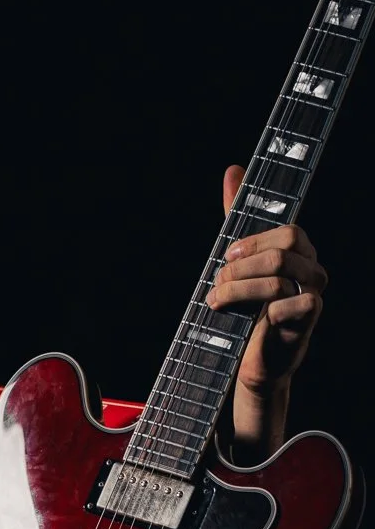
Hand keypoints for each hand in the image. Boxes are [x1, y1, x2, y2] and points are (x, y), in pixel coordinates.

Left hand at [207, 164, 326, 396]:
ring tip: (216, 300)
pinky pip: (285, 306)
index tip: (226, 256)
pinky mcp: (306, 322)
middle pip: (285, 250)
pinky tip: (241, 320)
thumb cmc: (246, 307)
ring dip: (238, 288)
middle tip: (218, 280)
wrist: (253, 359)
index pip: (288, 230)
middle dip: (242, 264)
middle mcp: (312, 269)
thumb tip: (233, 170)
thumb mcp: (239, 257)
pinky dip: (256, 311)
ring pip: (278, 278)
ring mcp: (312, 295)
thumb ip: (237, 215)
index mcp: (299, 251)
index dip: (253, 241)